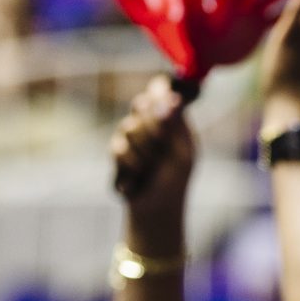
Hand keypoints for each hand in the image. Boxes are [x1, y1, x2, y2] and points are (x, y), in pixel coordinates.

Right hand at [110, 76, 194, 245]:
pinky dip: (132, 164)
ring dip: (144, 151)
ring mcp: (132, 135)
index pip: (162, 91)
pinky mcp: (118, 151)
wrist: (156, 210)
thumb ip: (175, 126)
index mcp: (173, 121)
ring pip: (128, 126)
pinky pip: (118, 148)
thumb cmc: (175, 182)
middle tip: (163, 144)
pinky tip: (138, 177)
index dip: (159, 90)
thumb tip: (173, 96)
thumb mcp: (182, 153)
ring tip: (153, 168)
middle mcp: (150, 124)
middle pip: (141, 103)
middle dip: (152, 125)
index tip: (164, 98)